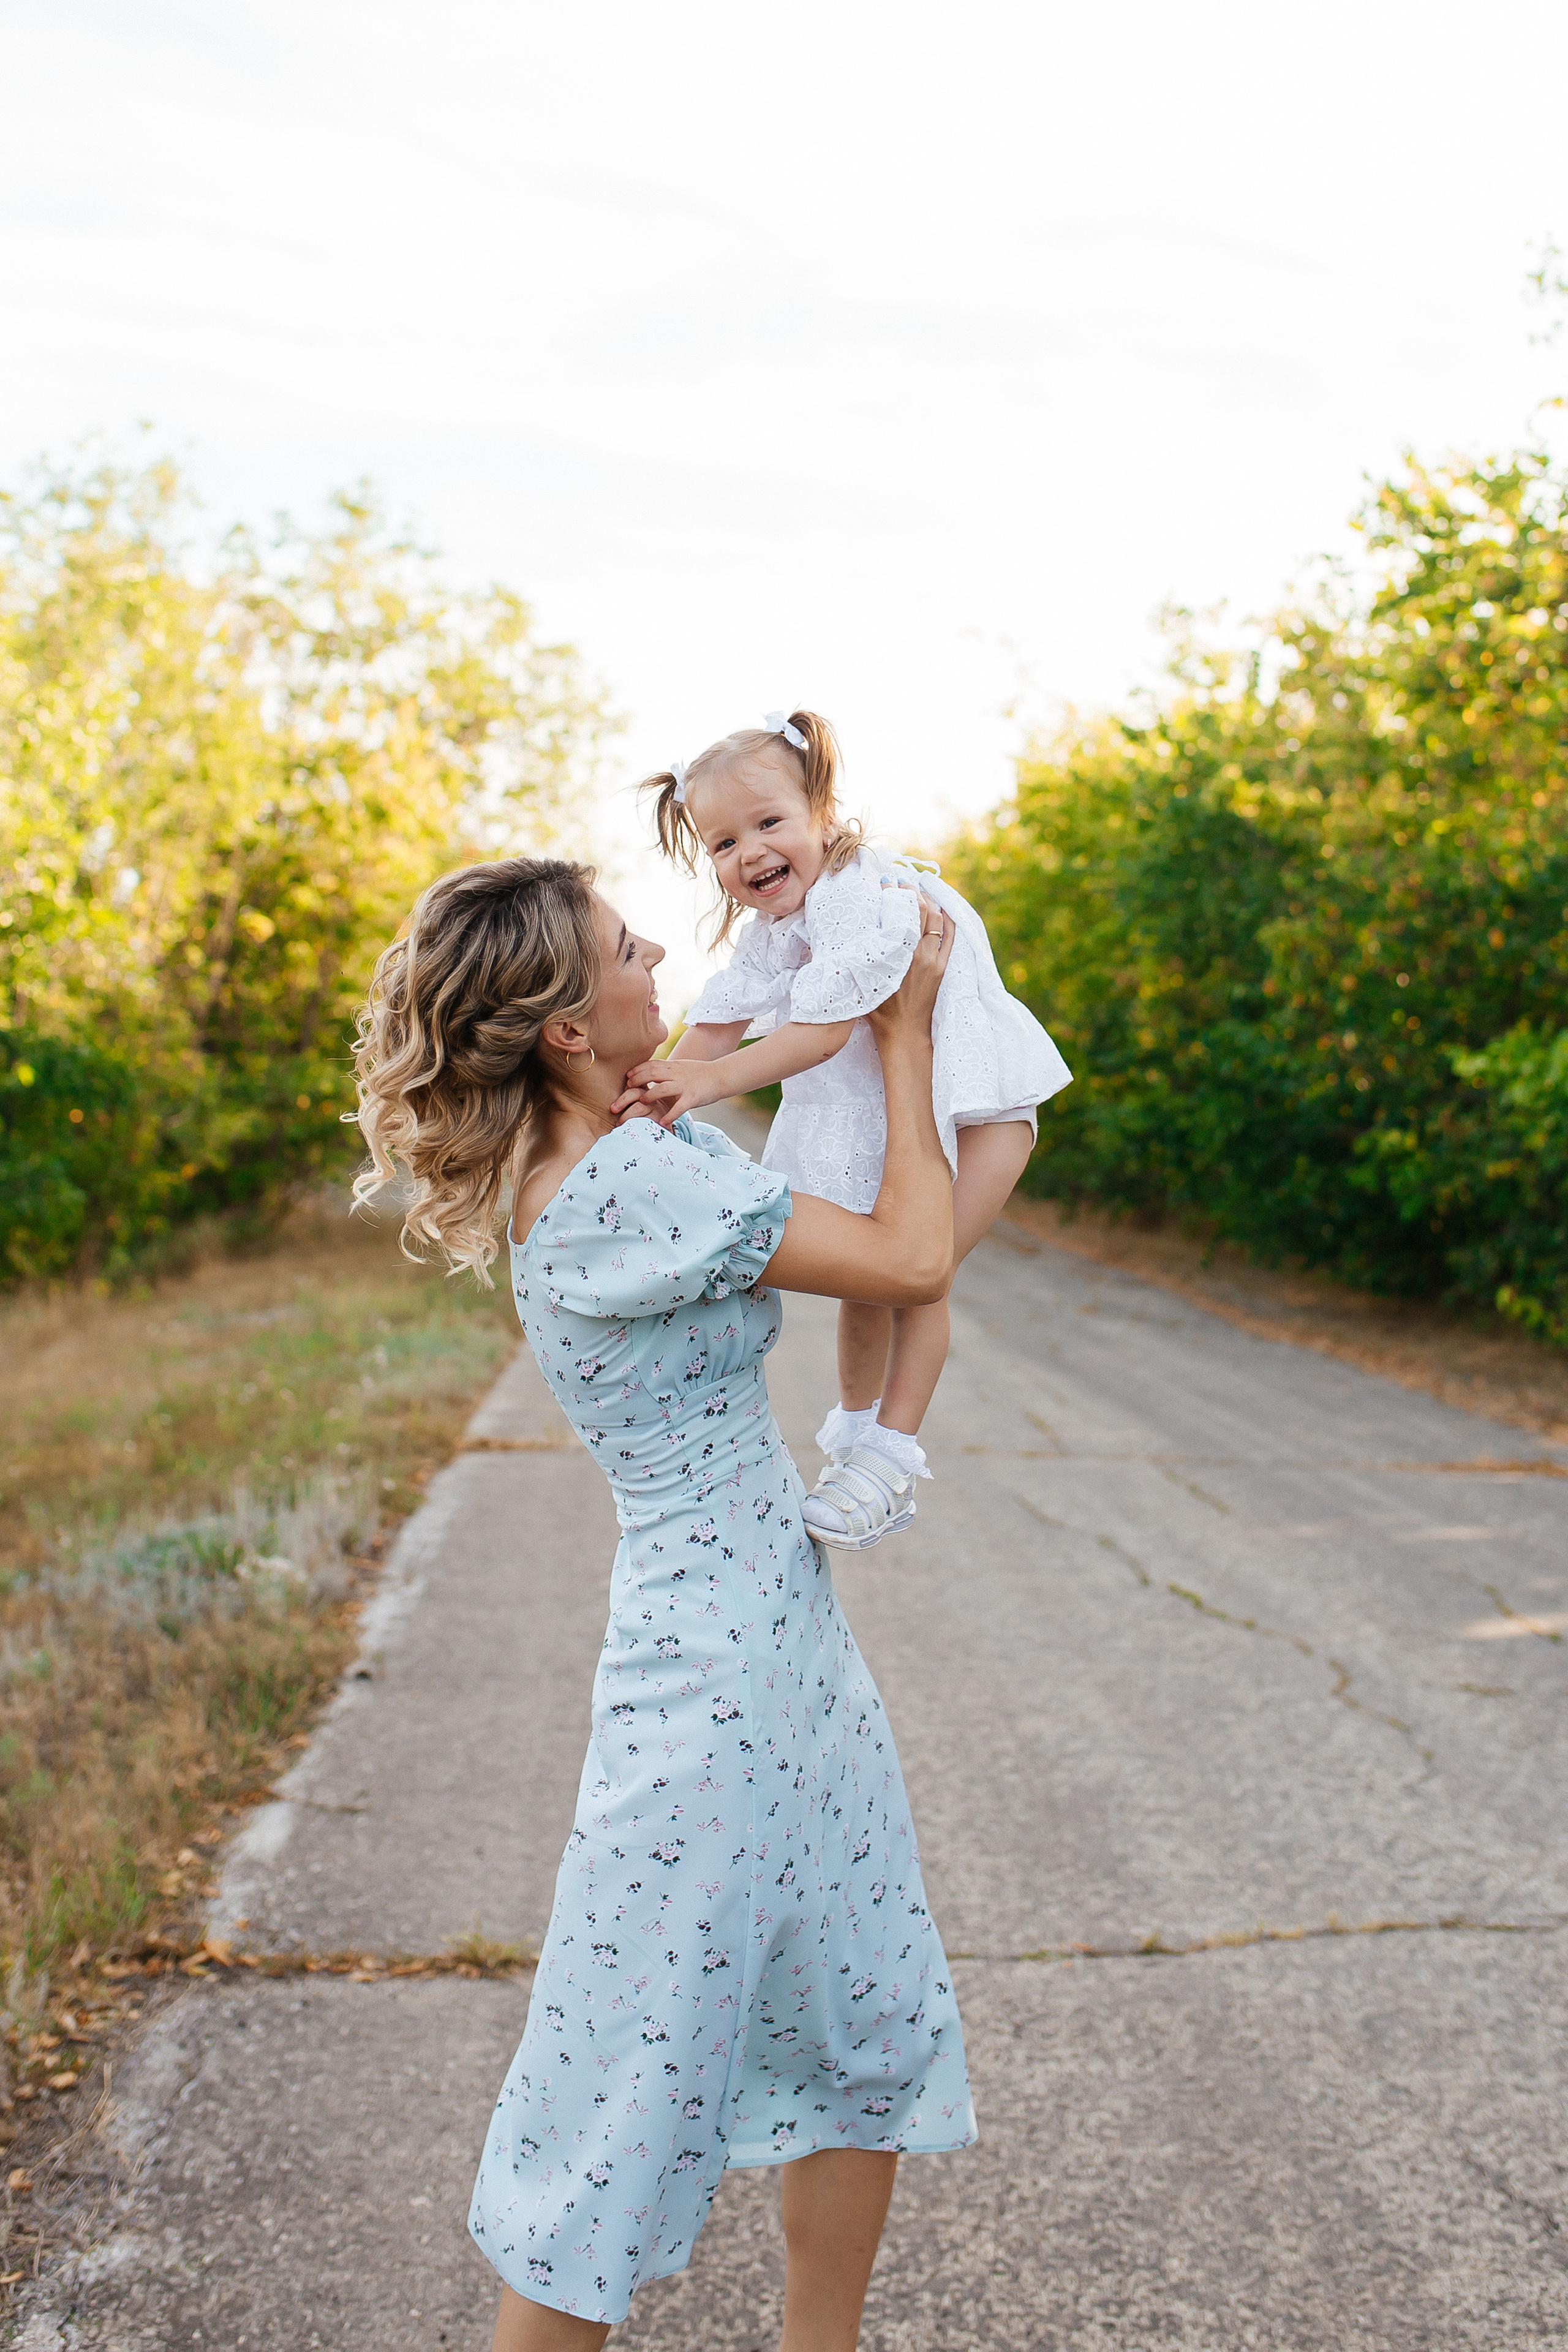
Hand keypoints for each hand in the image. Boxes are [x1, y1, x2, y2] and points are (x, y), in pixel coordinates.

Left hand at [611, 1058, 719, 1127]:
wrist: (721, 1076)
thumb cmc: (699, 1073)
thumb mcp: (681, 1067)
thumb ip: (667, 1070)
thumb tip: (651, 1073)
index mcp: (673, 1067)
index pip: (651, 1064)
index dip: (637, 1070)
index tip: (627, 1076)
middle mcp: (677, 1075)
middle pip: (652, 1074)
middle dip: (638, 1081)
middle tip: (627, 1090)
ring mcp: (685, 1086)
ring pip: (663, 1088)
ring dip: (650, 1095)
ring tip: (641, 1102)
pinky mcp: (693, 1098)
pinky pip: (679, 1108)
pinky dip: (669, 1116)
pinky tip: (661, 1123)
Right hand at [865, 896, 953, 1046]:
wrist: (904, 1033)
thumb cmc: (878, 1010)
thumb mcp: (865, 979)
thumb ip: (863, 955)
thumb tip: (856, 930)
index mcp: (897, 954)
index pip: (899, 912)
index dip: (893, 893)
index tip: (885, 882)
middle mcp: (917, 953)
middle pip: (920, 910)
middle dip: (912, 892)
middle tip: (903, 882)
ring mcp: (933, 960)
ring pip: (937, 920)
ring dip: (930, 902)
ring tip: (919, 892)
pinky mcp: (943, 968)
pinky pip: (951, 937)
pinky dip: (948, 920)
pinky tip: (942, 909)